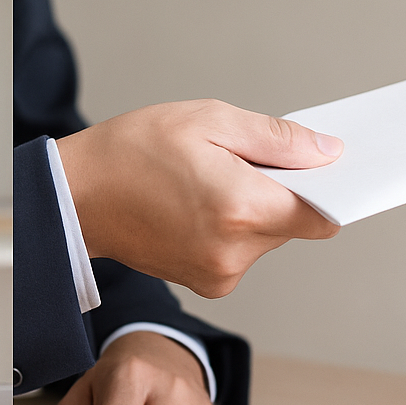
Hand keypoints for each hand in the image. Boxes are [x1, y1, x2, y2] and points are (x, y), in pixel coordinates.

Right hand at [56, 99, 340, 297]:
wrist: (77, 197)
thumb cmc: (133, 151)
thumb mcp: (210, 120)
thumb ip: (278, 140)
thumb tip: (328, 153)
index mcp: (242, 208)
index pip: (322, 213)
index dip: (328, 188)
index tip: (321, 168)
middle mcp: (236, 251)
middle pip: (293, 223)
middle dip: (280, 191)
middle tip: (242, 160)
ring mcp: (221, 273)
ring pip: (267, 238)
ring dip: (254, 210)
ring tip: (209, 181)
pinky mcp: (207, 284)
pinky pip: (242, 252)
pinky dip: (232, 228)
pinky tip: (198, 205)